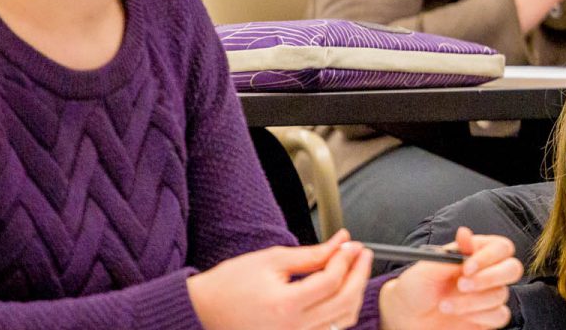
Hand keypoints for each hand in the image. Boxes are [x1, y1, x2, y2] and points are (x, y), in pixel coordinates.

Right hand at [187, 229, 371, 329]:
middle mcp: (293, 328)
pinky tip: (342, 291)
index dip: (346, 260)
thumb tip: (341, 243)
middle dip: (359, 274)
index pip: (332, 281)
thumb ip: (311, 254)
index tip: (351, 245)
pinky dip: (341, 311)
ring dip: (355, 293)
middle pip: (345, 302)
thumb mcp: (271, 260)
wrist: (204, 311)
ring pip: (343, 320)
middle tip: (362, 254)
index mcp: (285, 305)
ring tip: (355, 269)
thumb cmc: (230, 285)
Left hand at [379, 227, 523, 329]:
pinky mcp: (488, 318)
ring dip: (471, 302)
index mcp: (475, 254)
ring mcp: (488, 296)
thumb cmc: (415, 288)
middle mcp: (486, 273)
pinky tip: (460, 316)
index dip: (489, 256)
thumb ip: (452, 253)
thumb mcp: (427, 267)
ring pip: (501, 294)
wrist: (406, 317)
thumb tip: (465, 233)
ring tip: (445, 305)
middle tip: (462, 285)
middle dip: (489, 278)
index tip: (467, 267)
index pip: (500, 247)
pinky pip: (500, 315)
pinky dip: (479, 316)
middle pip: (513, 268)